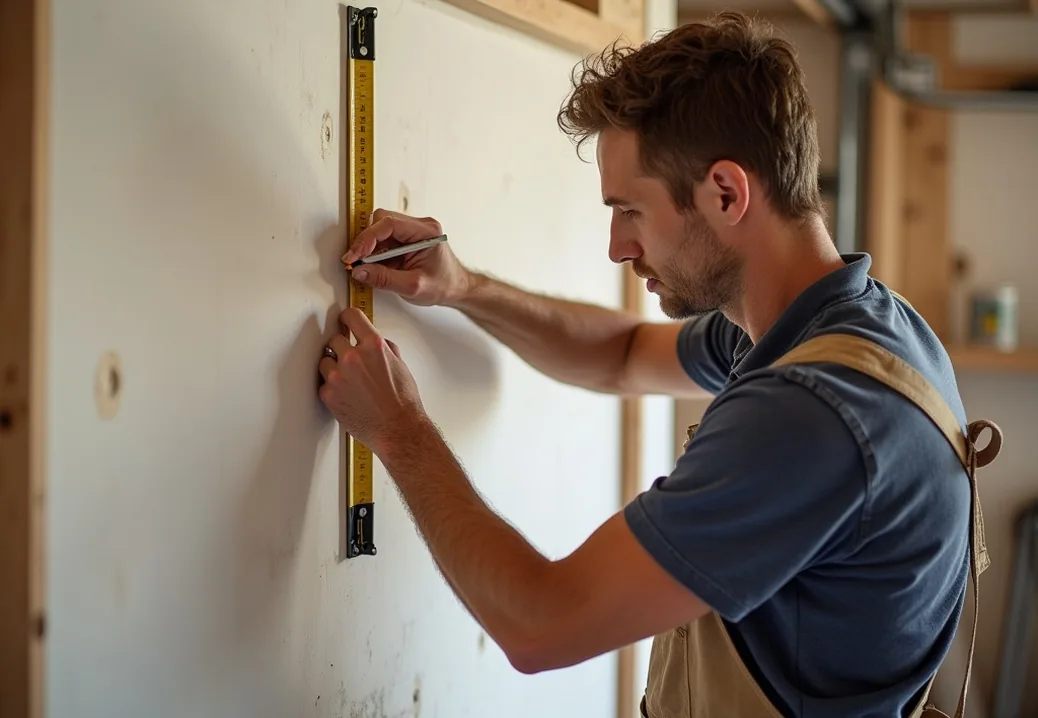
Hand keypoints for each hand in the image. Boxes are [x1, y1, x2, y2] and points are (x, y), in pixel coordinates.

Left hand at [319, 307, 425, 453]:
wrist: (398, 429)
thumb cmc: (402, 401)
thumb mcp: (400, 364)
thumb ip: (383, 347)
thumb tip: (374, 340)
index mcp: (374, 346)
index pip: (352, 317)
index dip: (348, 318)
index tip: (345, 320)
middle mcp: (353, 358)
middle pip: (334, 339)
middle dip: (342, 347)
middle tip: (352, 360)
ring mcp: (338, 376)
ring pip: (325, 360)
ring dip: (334, 366)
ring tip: (350, 380)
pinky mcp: (328, 394)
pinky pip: (324, 382)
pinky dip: (332, 386)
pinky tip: (347, 394)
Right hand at [341, 209, 471, 306]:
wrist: (456, 288)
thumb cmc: (443, 285)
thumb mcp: (413, 287)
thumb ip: (384, 279)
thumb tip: (359, 272)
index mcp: (426, 232)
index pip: (389, 224)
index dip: (367, 239)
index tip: (354, 256)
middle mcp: (419, 226)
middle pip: (381, 222)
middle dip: (366, 243)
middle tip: (357, 263)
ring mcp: (412, 231)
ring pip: (379, 231)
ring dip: (370, 250)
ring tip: (370, 268)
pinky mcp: (405, 239)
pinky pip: (383, 240)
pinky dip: (376, 254)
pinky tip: (379, 267)